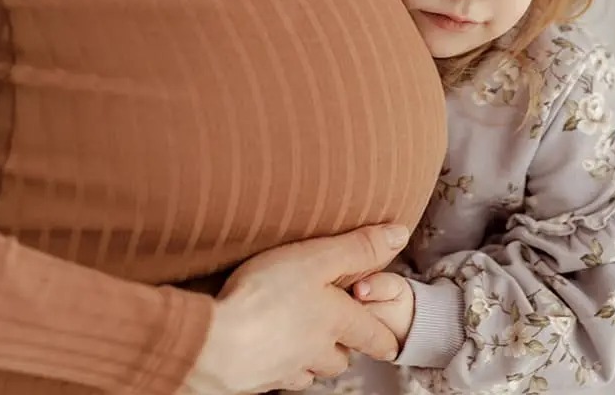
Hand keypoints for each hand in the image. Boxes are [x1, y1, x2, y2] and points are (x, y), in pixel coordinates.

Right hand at [181, 224, 409, 394]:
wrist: (214, 343)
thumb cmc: (266, 296)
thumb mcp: (317, 258)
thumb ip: (358, 248)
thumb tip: (400, 235)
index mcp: (338, 323)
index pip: (373, 336)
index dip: (384, 337)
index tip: (390, 344)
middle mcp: (316, 353)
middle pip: (340, 358)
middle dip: (340, 345)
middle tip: (333, 328)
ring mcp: (285, 370)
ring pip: (309, 371)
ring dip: (309, 358)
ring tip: (298, 339)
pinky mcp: (256, 380)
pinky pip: (277, 376)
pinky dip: (278, 366)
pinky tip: (265, 349)